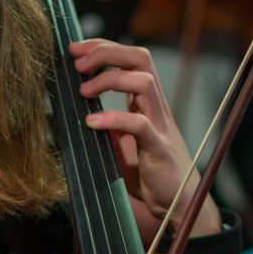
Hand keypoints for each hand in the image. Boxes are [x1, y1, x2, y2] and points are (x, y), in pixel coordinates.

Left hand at [70, 39, 220, 245]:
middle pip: (139, 58)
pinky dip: (113, 119)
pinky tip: (92, 123)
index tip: (75, 49)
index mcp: (146, 103)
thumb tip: (79, 113)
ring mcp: (159, 125)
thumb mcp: (122, 146)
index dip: (103, 47)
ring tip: (83, 91)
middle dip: (106, 52)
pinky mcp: (159, 148)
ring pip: (143, 82)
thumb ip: (108, 127)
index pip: (129, 59)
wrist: (177, 206)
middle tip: (77, 61)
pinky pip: (139, 124)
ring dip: (109, 79)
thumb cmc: (151, 176)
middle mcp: (155, 107)